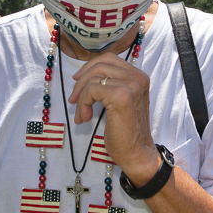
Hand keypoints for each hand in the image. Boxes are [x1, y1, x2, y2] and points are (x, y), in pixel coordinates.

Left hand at [69, 52, 158, 182]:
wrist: (137, 154)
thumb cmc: (126, 132)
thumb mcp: (120, 102)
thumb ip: (112, 86)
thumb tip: (86, 76)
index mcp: (139, 77)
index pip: (109, 59)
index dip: (89, 67)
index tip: (78, 81)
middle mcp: (138, 78)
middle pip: (100, 64)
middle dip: (82, 81)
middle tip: (73, 100)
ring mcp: (131, 86)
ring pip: (94, 78)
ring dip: (81, 97)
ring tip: (81, 115)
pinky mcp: (121, 97)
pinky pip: (91, 90)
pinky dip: (83, 104)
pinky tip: (84, 119)